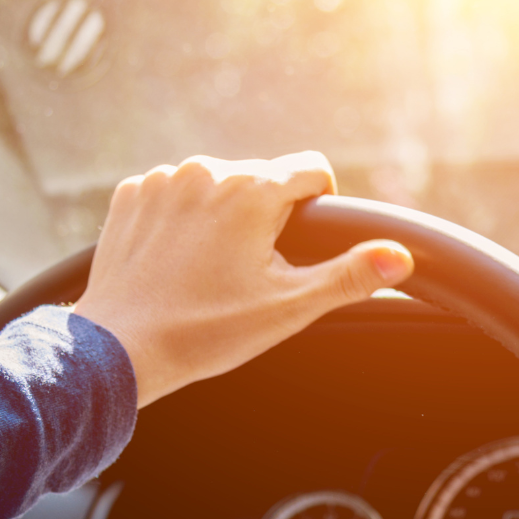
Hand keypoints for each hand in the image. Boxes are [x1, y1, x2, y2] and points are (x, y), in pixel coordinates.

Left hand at [72, 152, 413, 407]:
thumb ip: (350, 276)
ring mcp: (162, 179)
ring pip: (217, 185)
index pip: (312, 169)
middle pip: (262, 179)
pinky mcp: (131, 194)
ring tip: (209, 271)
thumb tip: (400, 256)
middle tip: (249, 274)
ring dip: (224, 217)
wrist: (119, 349)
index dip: (318, 208)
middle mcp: (204, 169)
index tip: (299, 247)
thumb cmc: (206, 331)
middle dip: (267, 218)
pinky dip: (182, 220)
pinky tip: (177, 262)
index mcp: (250, 188)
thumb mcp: (289, 308)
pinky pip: (175, 194)